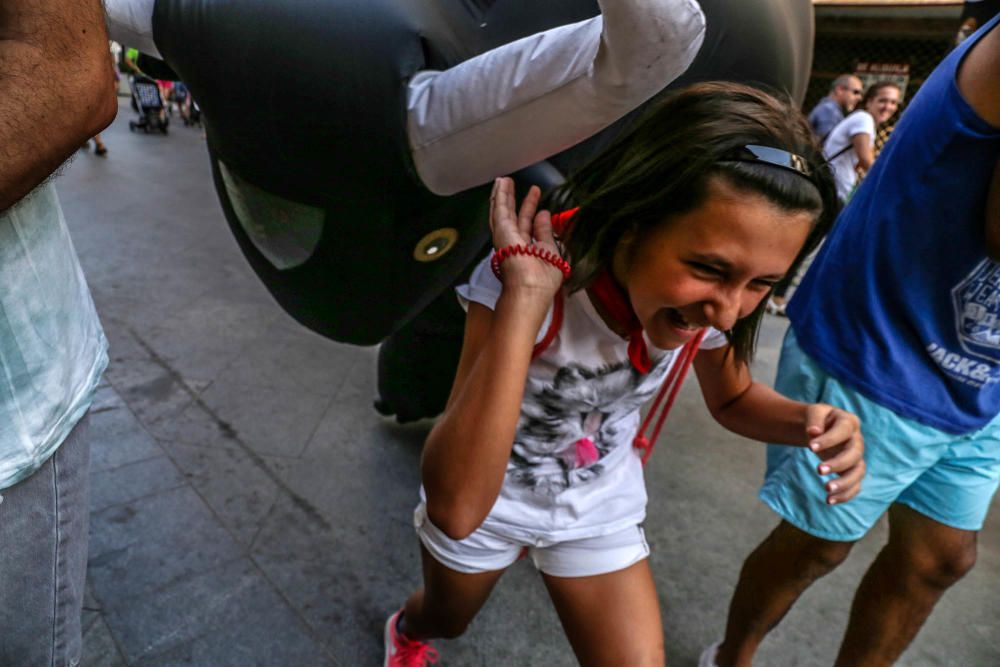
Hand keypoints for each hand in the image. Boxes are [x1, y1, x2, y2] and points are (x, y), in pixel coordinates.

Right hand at [489, 177, 564, 296]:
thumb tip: (544, 213)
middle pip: (513, 217)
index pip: (528, 226)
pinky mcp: (501, 231)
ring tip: (503, 180)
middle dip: (513, 201)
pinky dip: (499, 196)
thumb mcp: (551, 251)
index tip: (536, 196)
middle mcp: (514, 244)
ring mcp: (505, 237)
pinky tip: (501, 184)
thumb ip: (545, 232)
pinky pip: (499, 209)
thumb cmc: (542, 279)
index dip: (531, 210)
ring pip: (502, 212)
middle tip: (512, 184)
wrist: (529, 289)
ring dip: (502, 196)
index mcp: (527, 251)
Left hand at [804, 404, 865, 504]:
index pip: (843, 431)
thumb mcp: (814, 412)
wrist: (820, 428)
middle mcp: (857, 440)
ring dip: (845, 483)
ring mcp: (856, 457)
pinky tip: (830, 500)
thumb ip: (813, 419)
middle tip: (818, 470)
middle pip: (854, 454)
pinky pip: (855, 485)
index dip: (828, 440)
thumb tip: (812, 432)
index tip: (809, 448)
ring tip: (827, 490)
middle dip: (838, 464)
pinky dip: (845, 495)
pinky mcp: (851, 470)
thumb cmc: (818, 419)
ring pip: (858, 472)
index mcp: (849, 422)